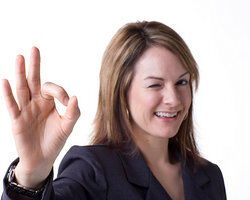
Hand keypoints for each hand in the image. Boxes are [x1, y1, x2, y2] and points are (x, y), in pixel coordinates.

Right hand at [1, 47, 79, 187]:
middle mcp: (36, 102)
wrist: (42, 158)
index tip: (67, 102)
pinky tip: (6, 81)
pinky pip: (11, 105)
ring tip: (20, 57)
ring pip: (22, 88)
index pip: (52, 89)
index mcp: (48, 102)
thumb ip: (72, 113)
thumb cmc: (55, 140)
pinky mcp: (16, 120)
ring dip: (20, 73)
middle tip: (34, 49)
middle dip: (34, 65)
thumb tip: (76, 97)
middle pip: (34, 80)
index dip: (60, 92)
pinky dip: (8, 94)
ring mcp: (25, 110)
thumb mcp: (67, 127)